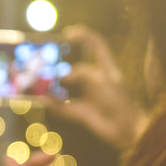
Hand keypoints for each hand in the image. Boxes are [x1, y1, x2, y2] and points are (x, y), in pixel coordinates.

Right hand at [41, 25, 147, 149]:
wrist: (127, 130)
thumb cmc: (120, 102)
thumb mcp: (102, 82)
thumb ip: (83, 74)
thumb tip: (62, 76)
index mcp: (105, 68)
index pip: (96, 44)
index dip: (82, 35)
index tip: (66, 34)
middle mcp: (94, 80)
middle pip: (74, 65)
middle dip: (59, 63)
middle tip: (43, 61)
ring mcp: (87, 96)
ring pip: (66, 87)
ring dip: (52, 84)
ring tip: (37, 80)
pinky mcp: (82, 112)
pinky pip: (63, 107)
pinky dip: (52, 105)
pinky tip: (41, 101)